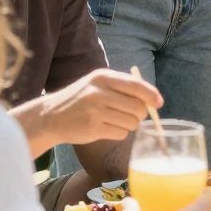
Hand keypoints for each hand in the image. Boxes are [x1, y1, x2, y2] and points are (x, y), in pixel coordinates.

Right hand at [38, 67, 162, 146]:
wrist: (51, 116)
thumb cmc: (80, 100)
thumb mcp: (97, 84)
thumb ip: (122, 87)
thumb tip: (153, 99)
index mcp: (102, 77)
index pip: (136, 85)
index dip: (151, 95)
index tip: (159, 103)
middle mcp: (99, 92)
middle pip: (138, 107)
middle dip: (140, 114)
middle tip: (130, 115)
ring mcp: (96, 111)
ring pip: (132, 122)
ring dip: (129, 125)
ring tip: (114, 121)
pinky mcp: (93, 128)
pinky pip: (121, 134)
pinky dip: (119, 133)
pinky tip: (106, 128)